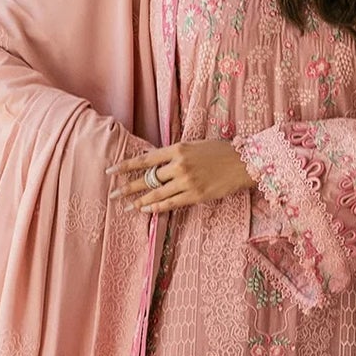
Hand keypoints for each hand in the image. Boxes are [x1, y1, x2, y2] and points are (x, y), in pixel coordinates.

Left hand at [105, 139, 254, 214]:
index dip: (126, 166)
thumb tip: (156, 164)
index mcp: (177, 149)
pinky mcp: (196, 195)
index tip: (111, 171)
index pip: (145, 159)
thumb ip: (175, 154)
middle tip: (112, 195)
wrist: (243, 162)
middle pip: (147, 179)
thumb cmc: (220, 151)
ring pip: (157, 194)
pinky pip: (172, 204)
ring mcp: (187, 182)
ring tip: (126, 207)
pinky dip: (158, 208)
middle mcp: (179, 165)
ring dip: (139, 202)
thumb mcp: (194, 145)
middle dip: (128, 188)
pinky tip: (146, 210)